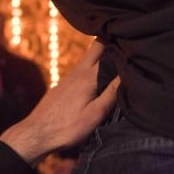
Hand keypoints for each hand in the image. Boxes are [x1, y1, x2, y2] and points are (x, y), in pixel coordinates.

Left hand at [0, 41, 118, 164]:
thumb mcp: (95, 114)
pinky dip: (92, 68)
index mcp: (88, 76)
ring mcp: (68, 78)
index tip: (137, 43)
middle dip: (110, 40)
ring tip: (118, 55)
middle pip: (96, 47)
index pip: (109, 52)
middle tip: (127, 39)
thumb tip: (129, 74)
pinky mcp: (62, 87)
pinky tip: (98, 76)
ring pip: (88, 59)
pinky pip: (81, 70)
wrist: (36, 135)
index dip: (123, 46)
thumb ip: (112, 93)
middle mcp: (78, 72)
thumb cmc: (68, 128)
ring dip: (102, 54)